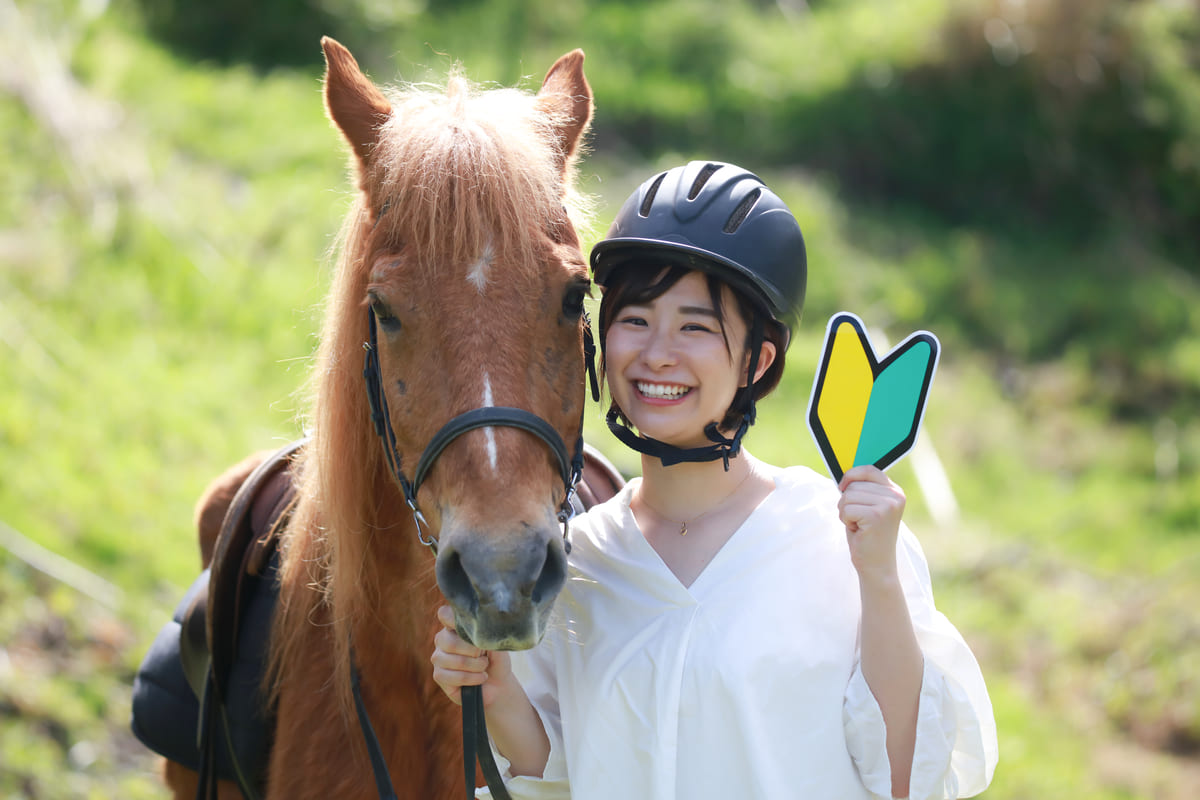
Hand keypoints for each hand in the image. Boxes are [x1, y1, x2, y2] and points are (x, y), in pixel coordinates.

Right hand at [431, 605, 514, 706]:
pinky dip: (472, 679)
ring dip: (476, 667)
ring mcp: (439, 657)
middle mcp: (443, 639)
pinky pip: (453, 677)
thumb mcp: (495, 644)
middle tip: (484, 656)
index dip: (453, 619)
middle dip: (473, 651)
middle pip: (449, 641)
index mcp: (455, 626)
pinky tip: (480, 678)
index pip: (444, 614)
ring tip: (484, 667)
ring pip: (454, 660)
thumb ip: (485, 633)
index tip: (470, 627)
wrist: (499, 684)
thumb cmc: (496, 660)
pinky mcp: (438, 675)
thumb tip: (478, 629)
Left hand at [838, 465, 905, 582]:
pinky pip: (846, 509)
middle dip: (847, 502)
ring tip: (859, 525)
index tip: (842, 487)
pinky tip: (858, 531)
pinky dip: (845, 520)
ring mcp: (888, 505)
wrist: (877, 566)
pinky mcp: (877, 515)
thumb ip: (863, 489)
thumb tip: (845, 473)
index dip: (851, 475)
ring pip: (848, 496)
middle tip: (858, 520)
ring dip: (845, 512)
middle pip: (854, 484)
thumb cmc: (867, 535)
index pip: (868, 469)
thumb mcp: (868, 507)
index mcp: (895, 491)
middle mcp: (895, 496)